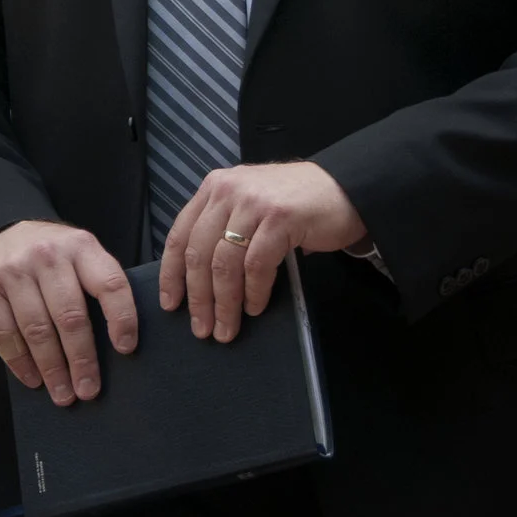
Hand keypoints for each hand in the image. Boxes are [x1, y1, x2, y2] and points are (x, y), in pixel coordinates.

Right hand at [0, 221, 138, 406]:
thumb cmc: (50, 257)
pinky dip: (20, 362)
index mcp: (80, 246)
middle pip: (70, 316)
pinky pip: (3, 333)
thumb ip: (96, 286)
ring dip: (52, 368)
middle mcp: (46, 255)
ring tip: (63, 394)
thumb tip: (116, 346)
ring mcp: (12, 269)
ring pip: (36, 329)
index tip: (126, 349)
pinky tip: (33, 379)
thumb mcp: (79, 255)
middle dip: (82, 359)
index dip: (121, 318)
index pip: (109, 284)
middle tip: (89, 390)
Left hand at [159, 162, 365, 342]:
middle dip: (198, 297)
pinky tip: (254, 308)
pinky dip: (253, 292)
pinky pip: (257, 265)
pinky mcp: (280, 218)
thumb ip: (225, 228)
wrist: (346, 189)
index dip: (171, 274)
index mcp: (215, 188)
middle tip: (201, 328)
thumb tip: (201, 281)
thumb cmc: (297, 205)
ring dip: (224, 303)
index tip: (170, 303)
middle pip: (199, 253)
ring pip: (224, 263)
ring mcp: (254, 203)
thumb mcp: (250, 206)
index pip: (180, 234)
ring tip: (226, 328)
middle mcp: (228, 190)